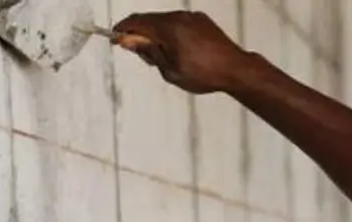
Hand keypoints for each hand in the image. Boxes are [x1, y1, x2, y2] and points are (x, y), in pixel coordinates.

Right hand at [112, 11, 252, 93]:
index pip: (137, 22)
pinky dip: (172, 33)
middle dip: (140, 34)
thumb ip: (148, 53)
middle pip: (150, 20)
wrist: (236, 69)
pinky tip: (177, 50)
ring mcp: (192, 17)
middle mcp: (179, 17)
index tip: (115, 38)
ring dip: (157, 34)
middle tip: (139, 52)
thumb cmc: (205, 74)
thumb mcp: (170, 70)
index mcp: (168, 28)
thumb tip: (129, 41)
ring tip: (162, 57)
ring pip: (165, 21)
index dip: (122, 30)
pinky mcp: (202, 21)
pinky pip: (179, 23)